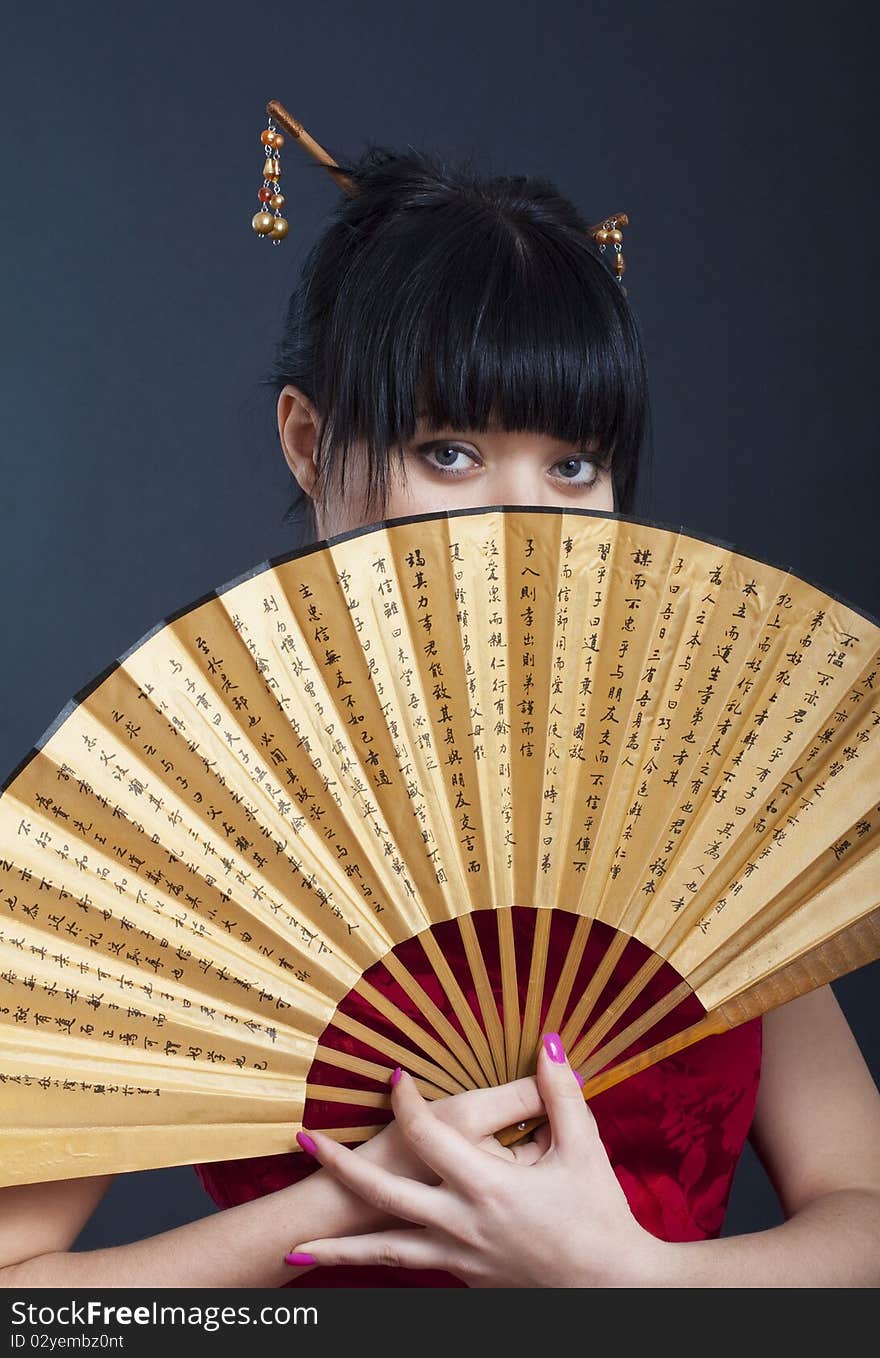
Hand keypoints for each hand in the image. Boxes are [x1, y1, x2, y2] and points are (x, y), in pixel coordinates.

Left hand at [285, 1034, 666, 1286]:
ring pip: (387, 1252)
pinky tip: (361, 1259)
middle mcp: (464, 1225)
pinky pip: (413, 1266)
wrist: (616, 1289)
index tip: (395, 1077)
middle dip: (340, 1168)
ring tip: (297, 1248)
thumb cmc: (600, 1217)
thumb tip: (549, 1045)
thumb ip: (560, 1093)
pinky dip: (380, 1265)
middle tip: (304, 1141)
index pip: (430, 1135)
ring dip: (339, 1249)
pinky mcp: (467, 1276)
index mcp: (488, 1187)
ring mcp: (461, 1257)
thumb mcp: (583, 1148)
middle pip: (386, 1196)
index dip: (408, 1101)